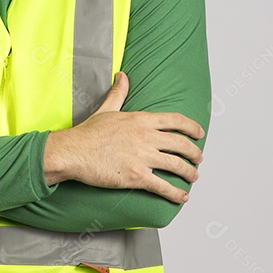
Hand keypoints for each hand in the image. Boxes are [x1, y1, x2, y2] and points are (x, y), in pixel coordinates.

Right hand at [43, 72, 204, 202]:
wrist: (73, 152)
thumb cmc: (87, 133)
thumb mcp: (106, 109)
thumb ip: (118, 93)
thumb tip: (122, 76)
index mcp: (140, 120)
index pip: (175, 120)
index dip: (191, 127)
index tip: (199, 133)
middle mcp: (146, 137)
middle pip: (181, 144)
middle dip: (194, 152)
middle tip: (198, 157)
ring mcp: (142, 157)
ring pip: (177, 165)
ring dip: (189, 172)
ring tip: (194, 176)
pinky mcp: (136, 176)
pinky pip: (163, 186)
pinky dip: (176, 193)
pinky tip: (183, 196)